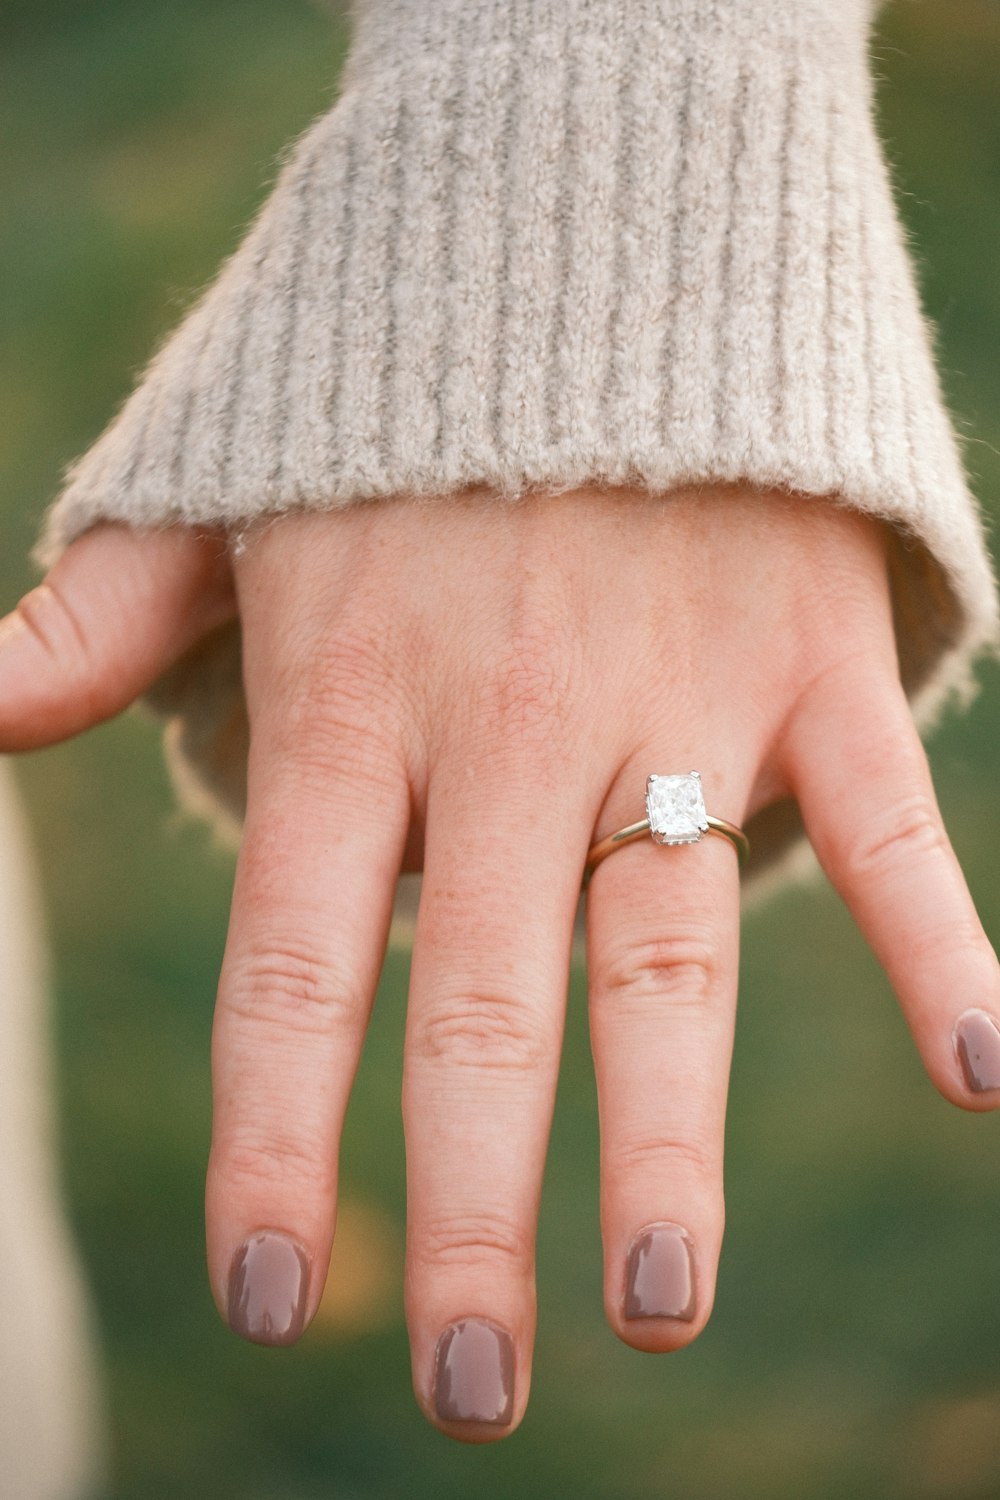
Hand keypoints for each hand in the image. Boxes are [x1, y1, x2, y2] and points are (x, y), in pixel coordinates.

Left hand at [3, 484, 997, 1442]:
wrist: (582, 223)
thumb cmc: (386, 390)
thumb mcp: (218, 490)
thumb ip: (97, 617)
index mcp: (350, 699)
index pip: (293, 961)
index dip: (275, 1137)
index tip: (267, 1294)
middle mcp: (503, 723)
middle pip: (479, 1001)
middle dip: (469, 1204)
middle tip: (471, 1383)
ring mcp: (670, 690)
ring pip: (666, 949)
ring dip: (667, 1136)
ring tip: (658, 1304)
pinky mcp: (805, 648)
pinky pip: (879, 812)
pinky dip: (938, 935)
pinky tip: (979, 1070)